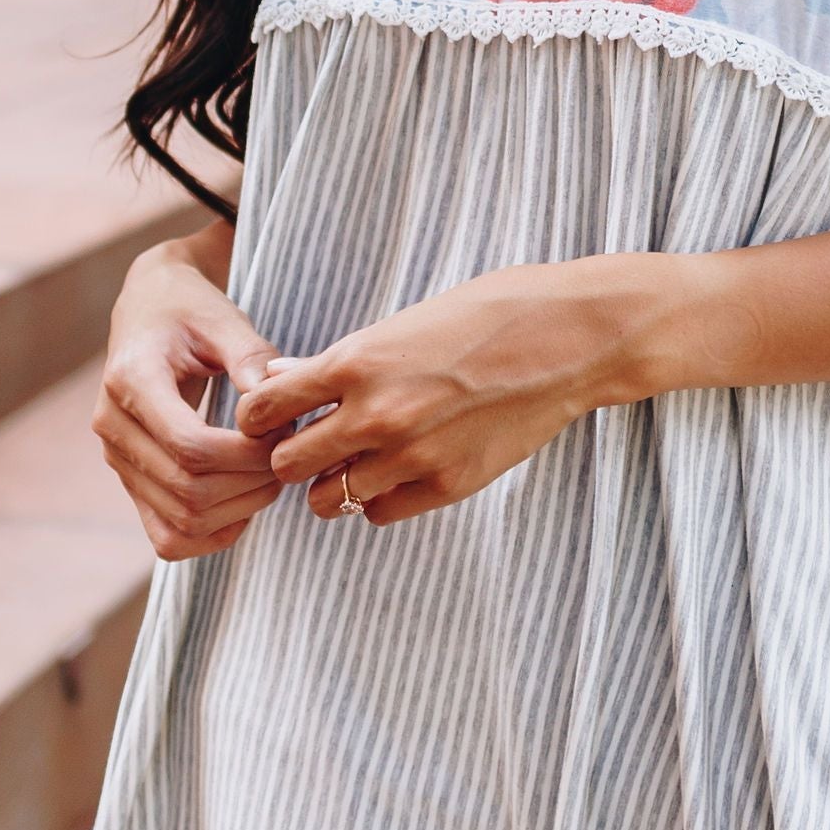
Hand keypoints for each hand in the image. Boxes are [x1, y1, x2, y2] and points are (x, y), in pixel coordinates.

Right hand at [93, 239, 284, 558]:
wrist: (151, 310)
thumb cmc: (191, 310)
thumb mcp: (225, 319)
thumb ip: (252, 356)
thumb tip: (275, 397)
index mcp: (131, 379)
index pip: (189, 445)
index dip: (247, 453)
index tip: (285, 431)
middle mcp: (113, 426)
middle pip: (188, 490)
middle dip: (251, 482)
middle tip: (288, 454)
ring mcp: (117, 459)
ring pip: (180, 521)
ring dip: (239, 509)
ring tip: (272, 472)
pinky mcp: (131, 479)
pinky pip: (168, 537)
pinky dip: (212, 534)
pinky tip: (244, 501)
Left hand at [232, 263, 635, 527]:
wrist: (570, 340)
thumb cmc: (488, 315)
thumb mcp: (404, 323)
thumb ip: (339, 361)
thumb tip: (283, 377)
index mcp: (356, 362)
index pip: (265, 407)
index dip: (260, 415)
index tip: (274, 414)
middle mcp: (375, 415)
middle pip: (287, 464)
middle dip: (293, 454)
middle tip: (312, 442)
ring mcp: (411, 456)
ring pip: (329, 500)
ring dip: (334, 482)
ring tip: (356, 461)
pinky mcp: (446, 486)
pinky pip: (380, 513)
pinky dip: (380, 498)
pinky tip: (398, 471)